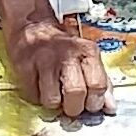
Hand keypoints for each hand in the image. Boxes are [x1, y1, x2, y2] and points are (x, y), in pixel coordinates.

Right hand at [0, 0, 109, 116]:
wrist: (33, 27)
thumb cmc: (64, 48)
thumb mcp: (87, 58)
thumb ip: (101, 82)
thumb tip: (110, 108)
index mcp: (88, 52)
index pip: (98, 85)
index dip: (95, 103)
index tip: (90, 106)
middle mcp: (67, 54)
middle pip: (76, 93)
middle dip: (74, 108)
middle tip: (71, 106)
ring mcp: (45, 59)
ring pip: (52, 100)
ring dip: (54, 104)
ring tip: (54, 94)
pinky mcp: (25, 66)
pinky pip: (33, 96)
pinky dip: (37, 97)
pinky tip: (40, 86)